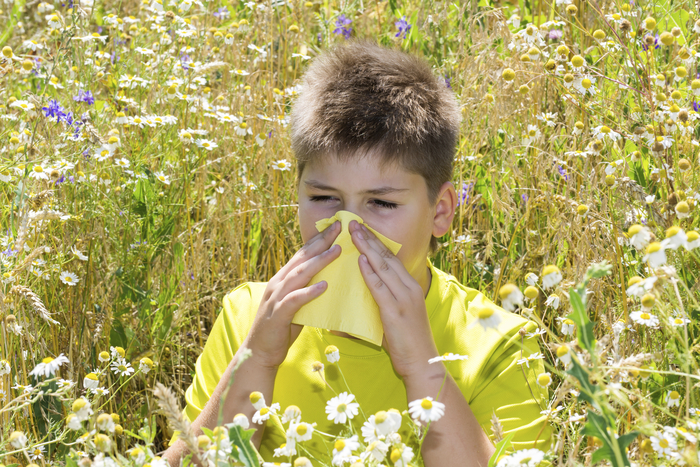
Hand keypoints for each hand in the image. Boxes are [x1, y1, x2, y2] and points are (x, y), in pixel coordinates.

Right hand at [244, 221, 341, 368]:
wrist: (259, 352)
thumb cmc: (280, 329)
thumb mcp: (296, 305)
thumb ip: (307, 291)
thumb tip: (327, 281)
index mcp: (283, 279)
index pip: (303, 254)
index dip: (318, 239)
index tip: (335, 227)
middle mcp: (279, 283)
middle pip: (302, 258)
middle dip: (321, 242)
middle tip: (339, 228)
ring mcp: (277, 297)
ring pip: (300, 274)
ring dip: (319, 261)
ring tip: (337, 251)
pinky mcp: (278, 314)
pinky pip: (295, 300)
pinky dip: (310, 291)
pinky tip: (324, 285)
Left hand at [349, 221, 438, 378]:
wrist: (422, 364)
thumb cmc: (408, 344)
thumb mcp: (397, 317)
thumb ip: (384, 302)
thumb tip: (364, 293)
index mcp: (411, 287)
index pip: (391, 259)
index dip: (377, 242)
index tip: (363, 229)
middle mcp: (409, 288)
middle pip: (387, 257)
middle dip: (369, 238)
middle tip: (354, 222)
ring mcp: (404, 299)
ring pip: (383, 267)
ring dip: (366, 248)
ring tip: (353, 233)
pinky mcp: (395, 312)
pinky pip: (379, 287)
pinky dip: (369, 272)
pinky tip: (360, 260)